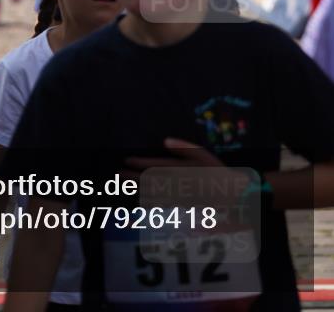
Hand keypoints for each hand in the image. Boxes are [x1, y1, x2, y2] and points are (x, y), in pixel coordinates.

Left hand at [125, 138, 251, 207]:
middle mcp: (174, 184)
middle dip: (131, 178)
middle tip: (116, 175)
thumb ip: (183, 147)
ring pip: (151, 193)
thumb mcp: (202, 154)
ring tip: (123, 186)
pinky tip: (140, 200)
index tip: (125, 160)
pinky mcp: (180, 206)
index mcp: (178, 169)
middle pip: (147, 181)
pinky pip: (160, 204)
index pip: (152, 165)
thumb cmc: (217, 173)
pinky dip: (148, 202)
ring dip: (135, 189)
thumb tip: (165, 141)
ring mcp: (176, 197)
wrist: (230, 198)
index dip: (138, 163)